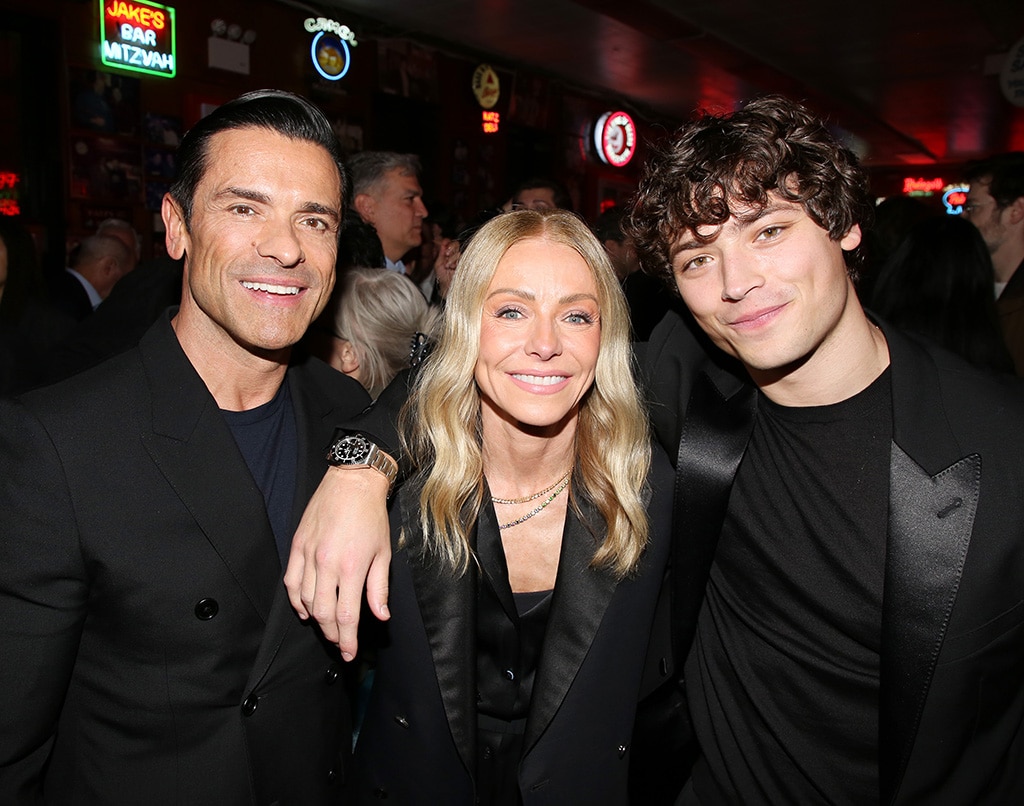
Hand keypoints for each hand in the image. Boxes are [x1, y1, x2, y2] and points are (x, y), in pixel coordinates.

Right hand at [285, 466, 391, 659]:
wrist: (352, 483)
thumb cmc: (371, 516)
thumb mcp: (384, 553)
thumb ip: (379, 588)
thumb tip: (381, 616)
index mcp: (352, 567)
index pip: (346, 615)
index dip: (347, 639)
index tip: (349, 652)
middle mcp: (327, 564)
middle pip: (324, 613)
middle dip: (332, 634)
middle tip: (340, 643)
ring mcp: (308, 555)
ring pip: (306, 601)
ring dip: (316, 619)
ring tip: (326, 627)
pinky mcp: (297, 546)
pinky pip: (292, 582)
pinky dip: (296, 600)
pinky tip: (305, 608)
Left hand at [433, 237, 459, 299]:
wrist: (449, 288)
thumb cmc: (443, 279)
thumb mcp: (438, 264)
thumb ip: (440, 252)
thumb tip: (443, 241)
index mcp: (449, 255)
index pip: (450, 243)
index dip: (447, 243)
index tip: (444, 246)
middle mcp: (456, 256)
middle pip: (456, 244)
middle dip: (451, 248)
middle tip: (446, 254)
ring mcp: (463, 260)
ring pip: (460, 251)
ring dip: (452, 257)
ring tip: (448, 265)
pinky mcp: (468, 263)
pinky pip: (464, 257)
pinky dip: (457, 261)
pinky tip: (453, 266)